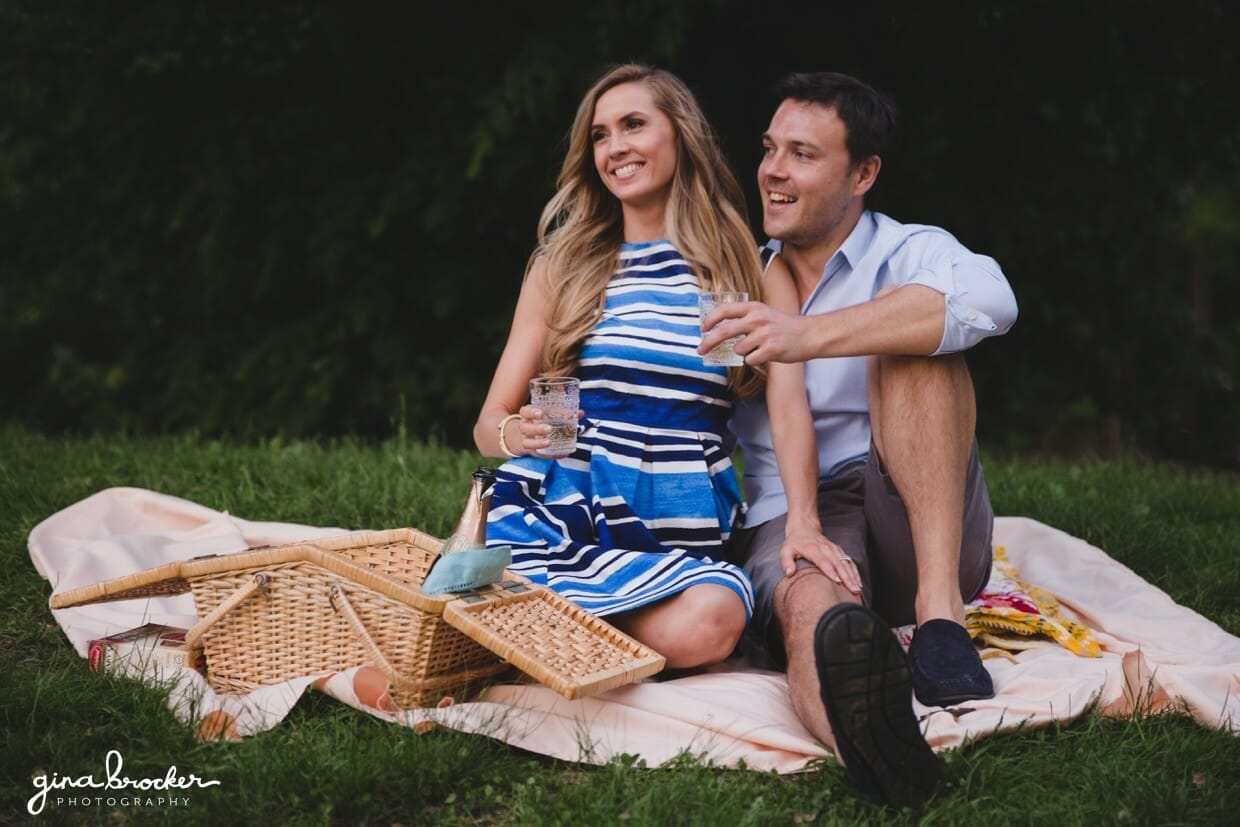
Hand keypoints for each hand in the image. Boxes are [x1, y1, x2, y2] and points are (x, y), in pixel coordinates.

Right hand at [512, 405, 584, 454]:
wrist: (527, 436)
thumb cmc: (542, 421)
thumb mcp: (550, 415)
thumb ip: (564, 414)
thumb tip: (580, 413)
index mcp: (528, 415)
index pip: (525, 411)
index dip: (532, 412)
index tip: (541, 413)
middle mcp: (525, 427)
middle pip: (525, 428)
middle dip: (537, 428)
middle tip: (549, 429)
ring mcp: (526, 440)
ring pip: (528, 443)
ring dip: (539, 443)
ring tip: (549, 443)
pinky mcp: (532, 451)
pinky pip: (539, 455)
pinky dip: (550, 455)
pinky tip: (562, 454)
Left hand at [697, 302, 811, 365]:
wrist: (808, 335)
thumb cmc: (782, 326)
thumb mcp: (763, 313)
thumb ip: (744, 318)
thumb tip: (718, 328)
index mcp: (754, 308)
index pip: (725, 310)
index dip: (710, 319)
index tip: (703, 328)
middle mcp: (758, 319)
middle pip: (724, 331)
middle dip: (709, 342)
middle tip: (701, 349)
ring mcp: (764, 334)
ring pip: (738, 349)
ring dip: (742, 352)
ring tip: (757, 348)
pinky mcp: (771, 350)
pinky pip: (750, 360)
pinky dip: (753, 360)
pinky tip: (764, 354)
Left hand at [778, 528, 861, 594]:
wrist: (804, 528)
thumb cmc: (794, 543)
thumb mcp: (786, 551)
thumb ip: (786, 562)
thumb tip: (789, 573)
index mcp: (812, 549)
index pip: (823, 561)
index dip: (830, 571)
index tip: (837, 581)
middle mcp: (825, 548)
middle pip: (838, 563)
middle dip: (847, 577)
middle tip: (853, 589)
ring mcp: (833, 549)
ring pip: (845, 563)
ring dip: (853, 576)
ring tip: (857, 588)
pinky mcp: (838, 550)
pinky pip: (848, 561)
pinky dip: (854, 571)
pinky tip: (858, 581)